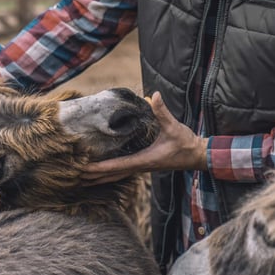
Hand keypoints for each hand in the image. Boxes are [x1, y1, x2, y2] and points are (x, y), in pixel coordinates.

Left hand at [82, 92, 207, 184]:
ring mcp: (143, 167)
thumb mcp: (174, 127)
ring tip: (85, 179)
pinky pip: (124, 172)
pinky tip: (106, 173)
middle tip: (76, 178)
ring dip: (102, 177)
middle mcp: (142, 166)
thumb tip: (154, 95)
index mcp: (145, 160)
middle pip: (114, 175)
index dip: (101, 168)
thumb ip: (163, 112)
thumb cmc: (187, 143)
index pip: (118, 166)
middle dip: (95, 177)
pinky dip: (112, 173)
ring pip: (118, 176)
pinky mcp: (146, 165)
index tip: (85, 170)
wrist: (198, 156)